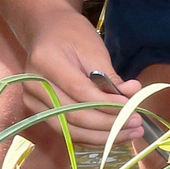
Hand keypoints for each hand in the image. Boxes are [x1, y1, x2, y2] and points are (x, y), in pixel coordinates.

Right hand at [14, 1, 138, 150]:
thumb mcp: (94, 49)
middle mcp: (34, 86)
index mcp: (45, 62)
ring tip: (130, 133)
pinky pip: (67, 131)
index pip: (79, 91)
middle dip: (109, 124)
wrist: (46, 31)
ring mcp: (32, 102)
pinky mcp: (39, 113)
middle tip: (137, 124)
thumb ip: (110, 77)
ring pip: (70, 130)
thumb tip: (133, 96)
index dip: (107, 104)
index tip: (132, 108)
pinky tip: (113, 135)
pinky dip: (92, 136)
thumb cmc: (71, 35)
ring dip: (103, 136)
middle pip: (73, 116)